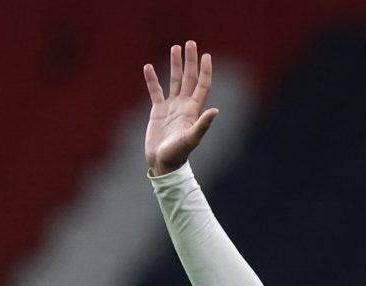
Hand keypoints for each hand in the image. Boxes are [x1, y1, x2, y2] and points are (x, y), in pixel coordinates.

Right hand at [143, 41, 218, 175]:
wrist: (163, 163)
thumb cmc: (178, 154)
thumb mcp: (192, 138)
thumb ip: (203, 124)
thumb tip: (216, 110)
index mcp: (193, 110)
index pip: (202, 85)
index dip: (205, 70)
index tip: (207, 55)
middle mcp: (184, 105)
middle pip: (189, 78)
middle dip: (190, 61)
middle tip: (190, 42)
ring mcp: (171, 107)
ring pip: (174, 81)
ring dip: (175, 65)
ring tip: (175, 48)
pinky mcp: (158, 111)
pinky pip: (155, 91)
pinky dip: (152, 79)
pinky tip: (149, 67)